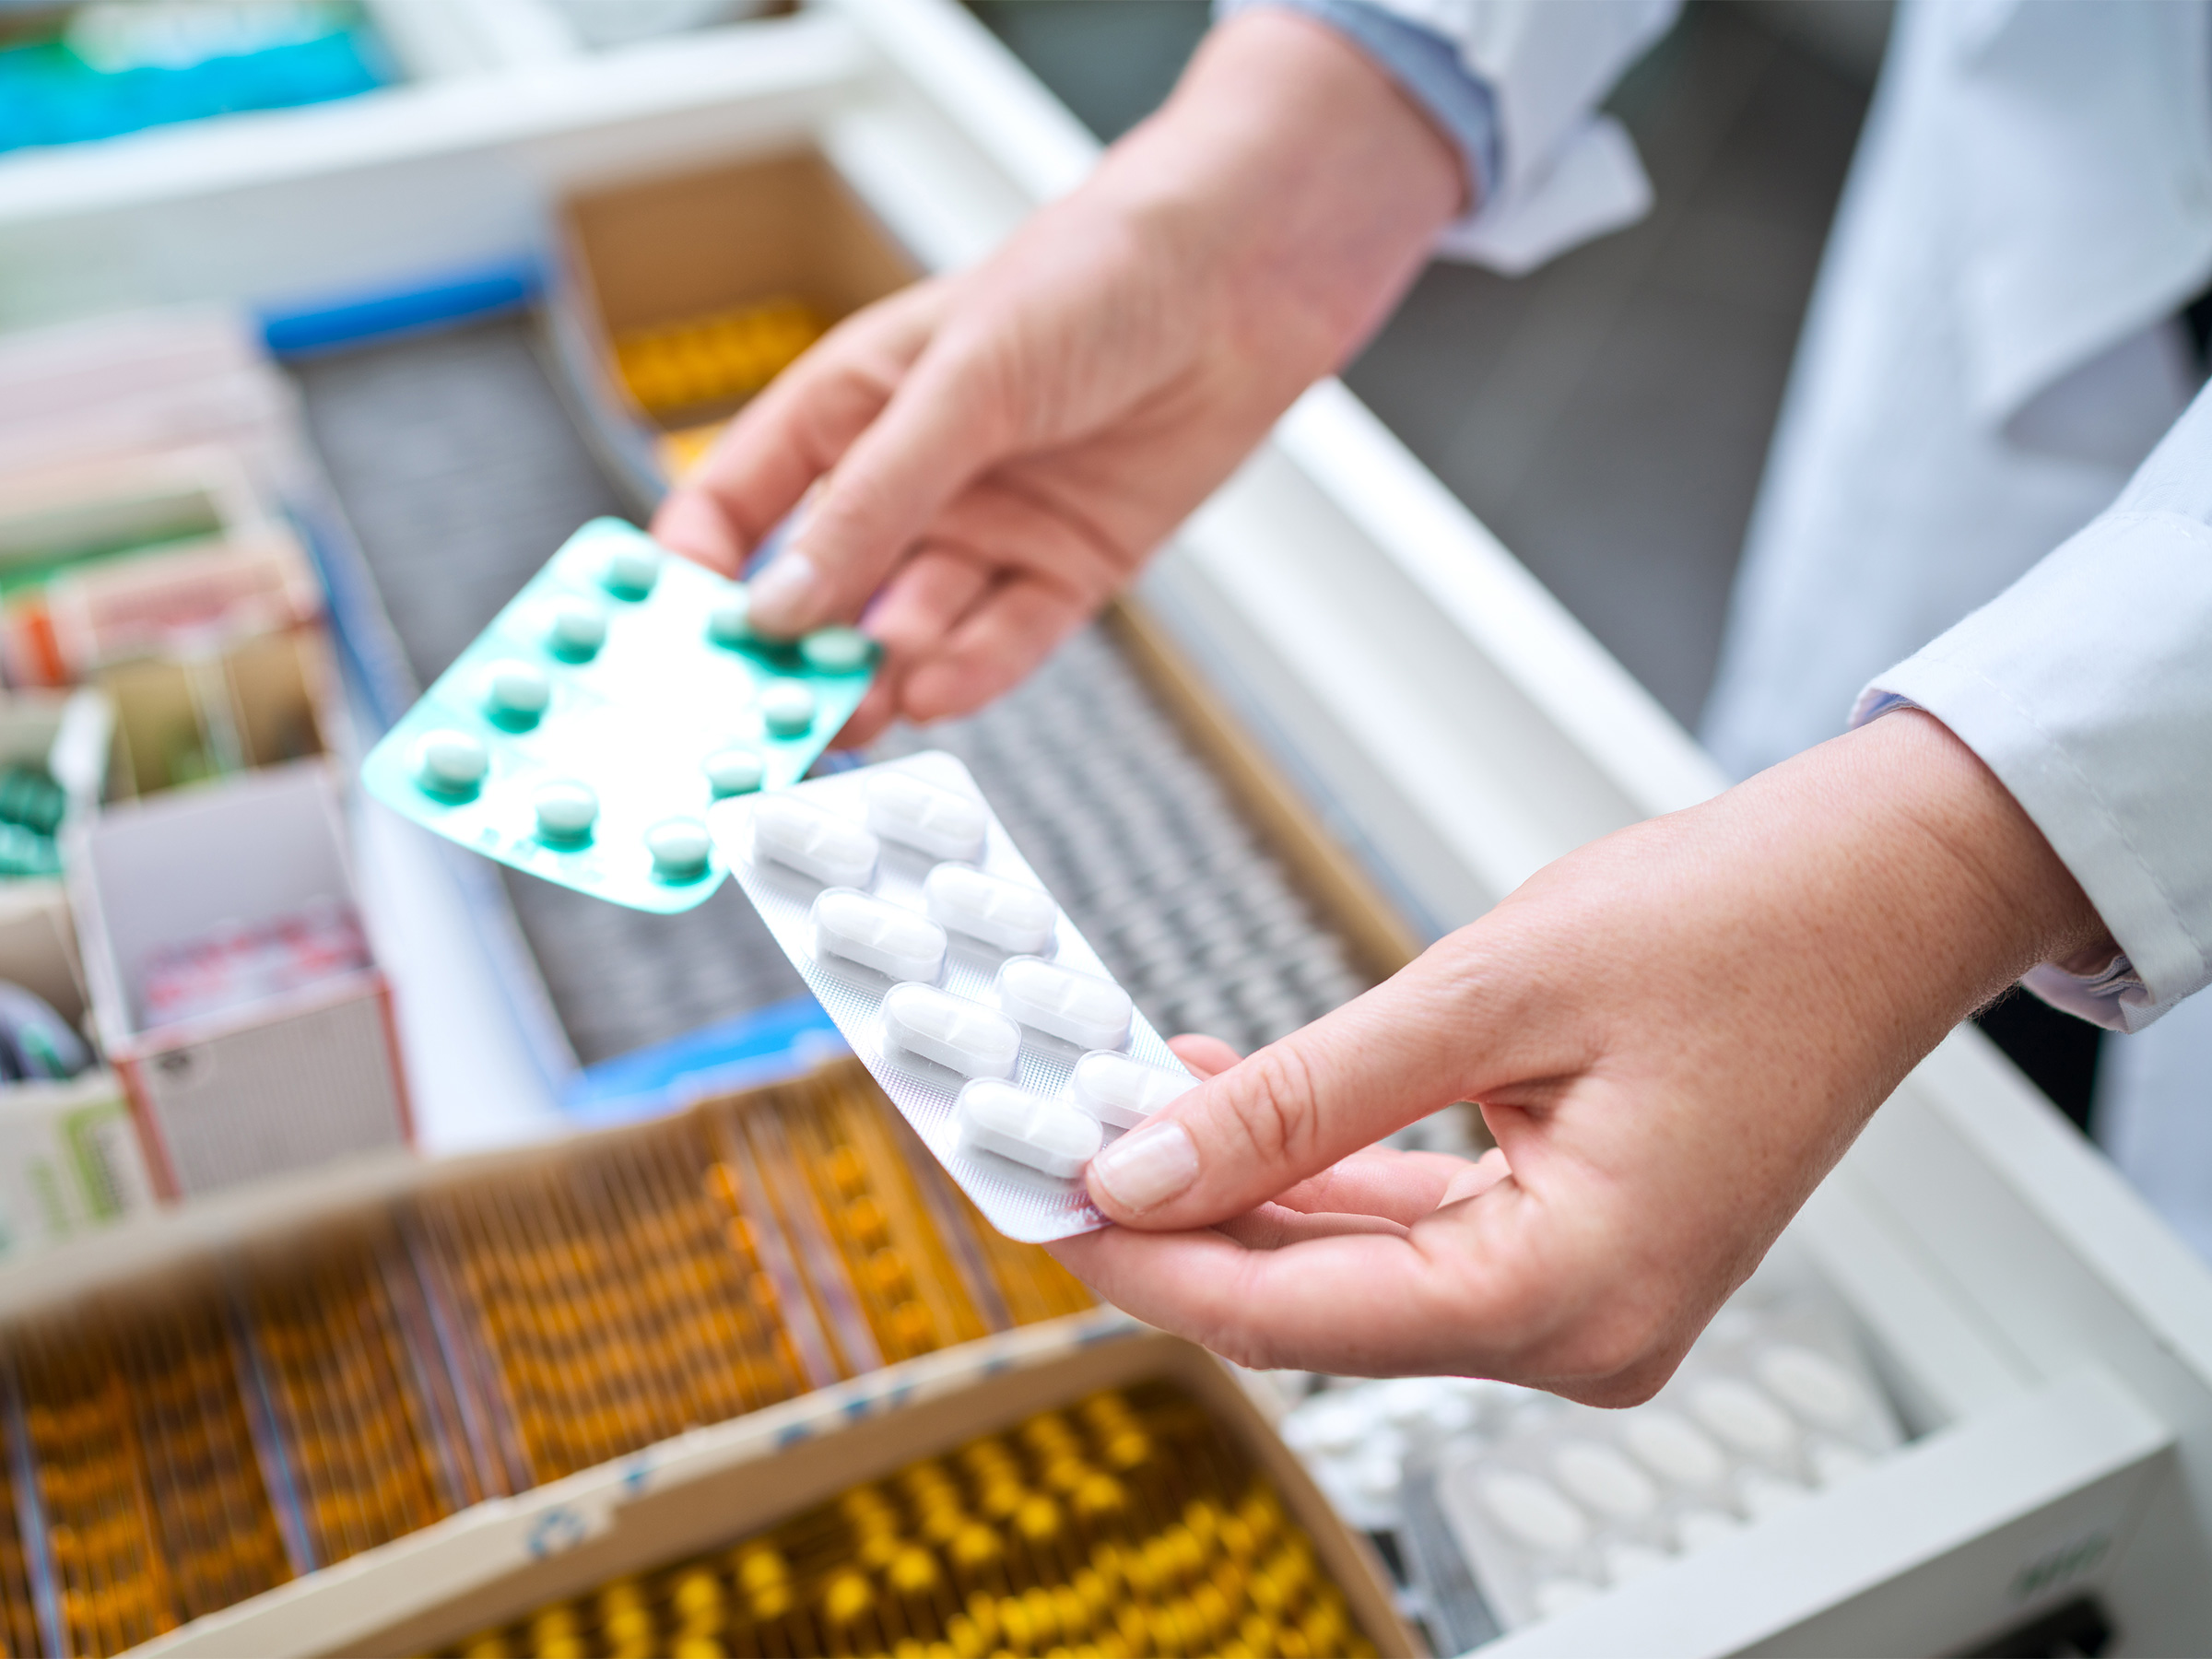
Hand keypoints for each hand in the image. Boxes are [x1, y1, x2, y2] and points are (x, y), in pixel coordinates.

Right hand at [651, 9, 1462, 745]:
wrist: (1245, 278)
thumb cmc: (1091, 279)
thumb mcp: (960, 385)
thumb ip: (870, 501)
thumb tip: (775, 607)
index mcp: (849, 410)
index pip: (737, 505)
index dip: (699, 572)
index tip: (675, 641)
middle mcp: (910, 481)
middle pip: (820, 591)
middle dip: (788, 657)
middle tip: (758, 722)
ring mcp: (986, 530)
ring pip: (906, 632)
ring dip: (874, 678)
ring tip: (844, 719)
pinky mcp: (1066, 570)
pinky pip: (1004, 641)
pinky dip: (970, 673)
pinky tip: (935, 693)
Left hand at [1052, 713, 2113, 1398]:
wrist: (1880, 888)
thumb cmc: (1739, 925)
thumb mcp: (1484, 998)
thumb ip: (1302, 1100)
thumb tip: (1152, 1165)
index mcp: (1574, 1298)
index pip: (1293, 1317)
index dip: (1147, 1261)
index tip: (1043, 1198)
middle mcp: (1582, 1330)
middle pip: (1313, 1306)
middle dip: (1180, 1220)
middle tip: (1063, 1138)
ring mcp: (1583, 1294)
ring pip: (1351, 1269)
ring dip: (1239, 1187)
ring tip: (1129, 1097)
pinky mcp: (1575, 1242)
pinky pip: (1410, 1228)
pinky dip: (1318, 1170)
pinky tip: (1233, 1098)